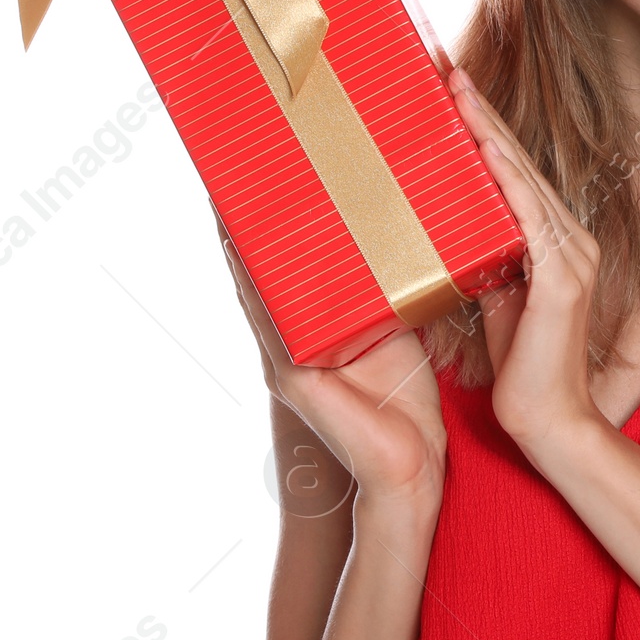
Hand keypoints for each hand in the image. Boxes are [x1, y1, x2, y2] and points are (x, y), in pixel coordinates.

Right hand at [213, 206, 445, 509]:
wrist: (411, 465)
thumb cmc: (405, 401)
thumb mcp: (395, 329)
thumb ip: (385, 291)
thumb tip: (399, 238)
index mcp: (311, 328)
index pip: (280, 269)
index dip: (264, 227)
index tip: (259, 178)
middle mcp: (288, 340)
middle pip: (256, 271)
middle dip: (242, 226)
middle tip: (235, 175)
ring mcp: (284, 357)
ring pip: (254, 289)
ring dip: (240, 246)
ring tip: (228, 199)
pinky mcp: (292, 375)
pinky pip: (269, 320)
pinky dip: (256, 284)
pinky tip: (246, 252)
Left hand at [446, 67, 602, 446]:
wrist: (549, 424)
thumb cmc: (519, 368)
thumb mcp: (494, 301)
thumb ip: (484, 261)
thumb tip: (450, 230)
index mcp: (556, 244)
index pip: (514, 175)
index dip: (484, 131)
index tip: (452, 92)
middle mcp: (571, 241)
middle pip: (518, 165)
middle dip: (481, 116)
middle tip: (446, 71)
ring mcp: (572, 257)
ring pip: (523, 181)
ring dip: (488, 134)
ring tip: (456, 93)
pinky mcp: (563, 279)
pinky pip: (532, 217)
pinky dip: (507, 180)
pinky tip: (484, 148)